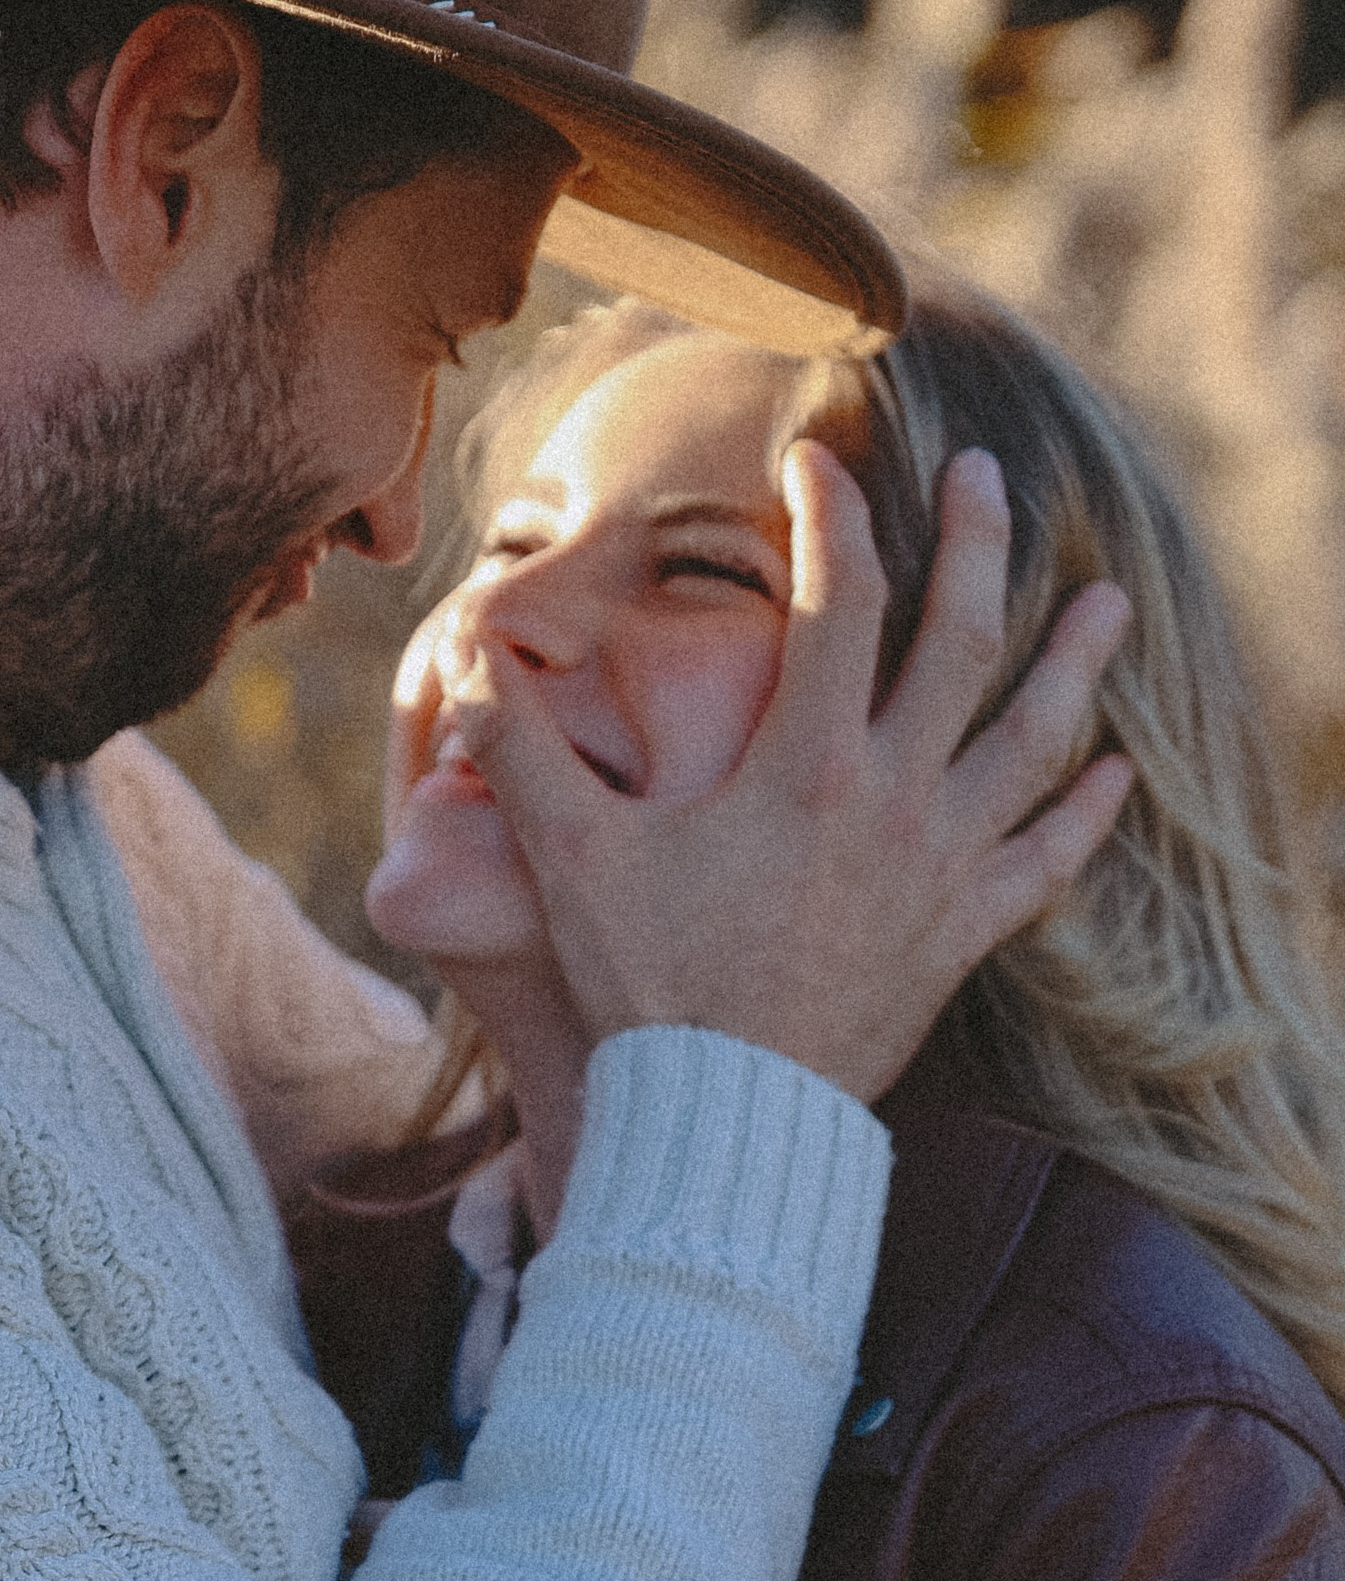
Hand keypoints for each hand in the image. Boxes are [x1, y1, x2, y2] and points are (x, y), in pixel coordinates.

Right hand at [470, 443, 1134, 1101]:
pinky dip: (1084, 816)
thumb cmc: (648, 987)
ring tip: (1106, 604)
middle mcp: (891, 798)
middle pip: (961, 639)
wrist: (724, 1119)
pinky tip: (1115, 775)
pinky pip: (1044, 865)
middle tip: (986, 476)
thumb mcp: (571, 856)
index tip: (818, 461)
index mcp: (804, 762)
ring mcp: (939, 868)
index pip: (840, 596)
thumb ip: (519, 748)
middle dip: (979, 543)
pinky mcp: (960, 937)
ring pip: (1034, 741)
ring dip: (1074, 665)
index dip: (831, 512)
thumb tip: (465, 655)